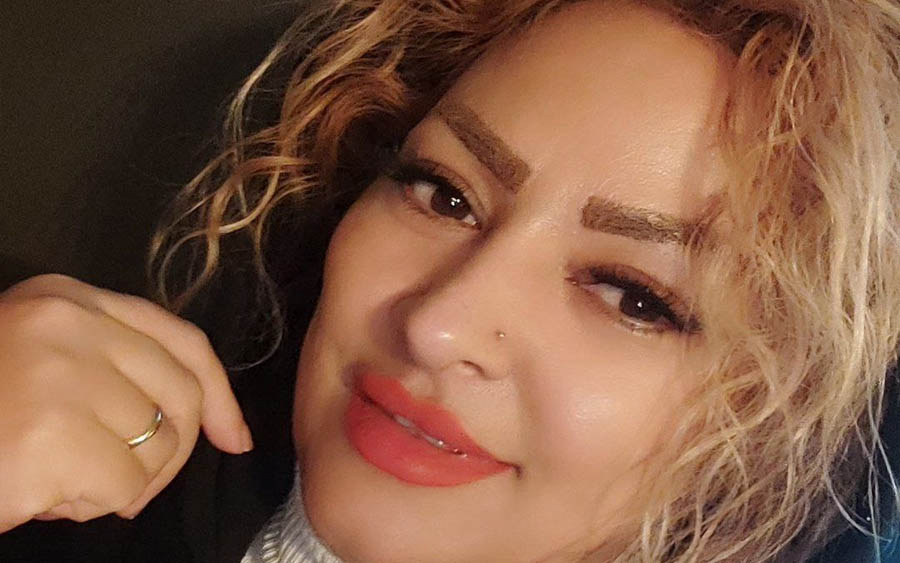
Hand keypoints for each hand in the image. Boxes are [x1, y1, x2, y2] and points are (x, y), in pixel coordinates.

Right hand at [0, 274, 251, 531]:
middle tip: (126, 483)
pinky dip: (92, 508)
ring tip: (64, 481)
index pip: (180, 338)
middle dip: (170, 452)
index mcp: (66, 299)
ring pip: (158, 446)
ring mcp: (58, 374)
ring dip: (124, 483)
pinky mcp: (48, 435)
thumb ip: (115, 370)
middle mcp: (67, 323)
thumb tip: (210, 422)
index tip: (232, 435)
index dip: (217, 393)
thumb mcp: (43, 363)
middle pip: (179, 395)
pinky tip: (44, 499)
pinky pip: (123, 487)